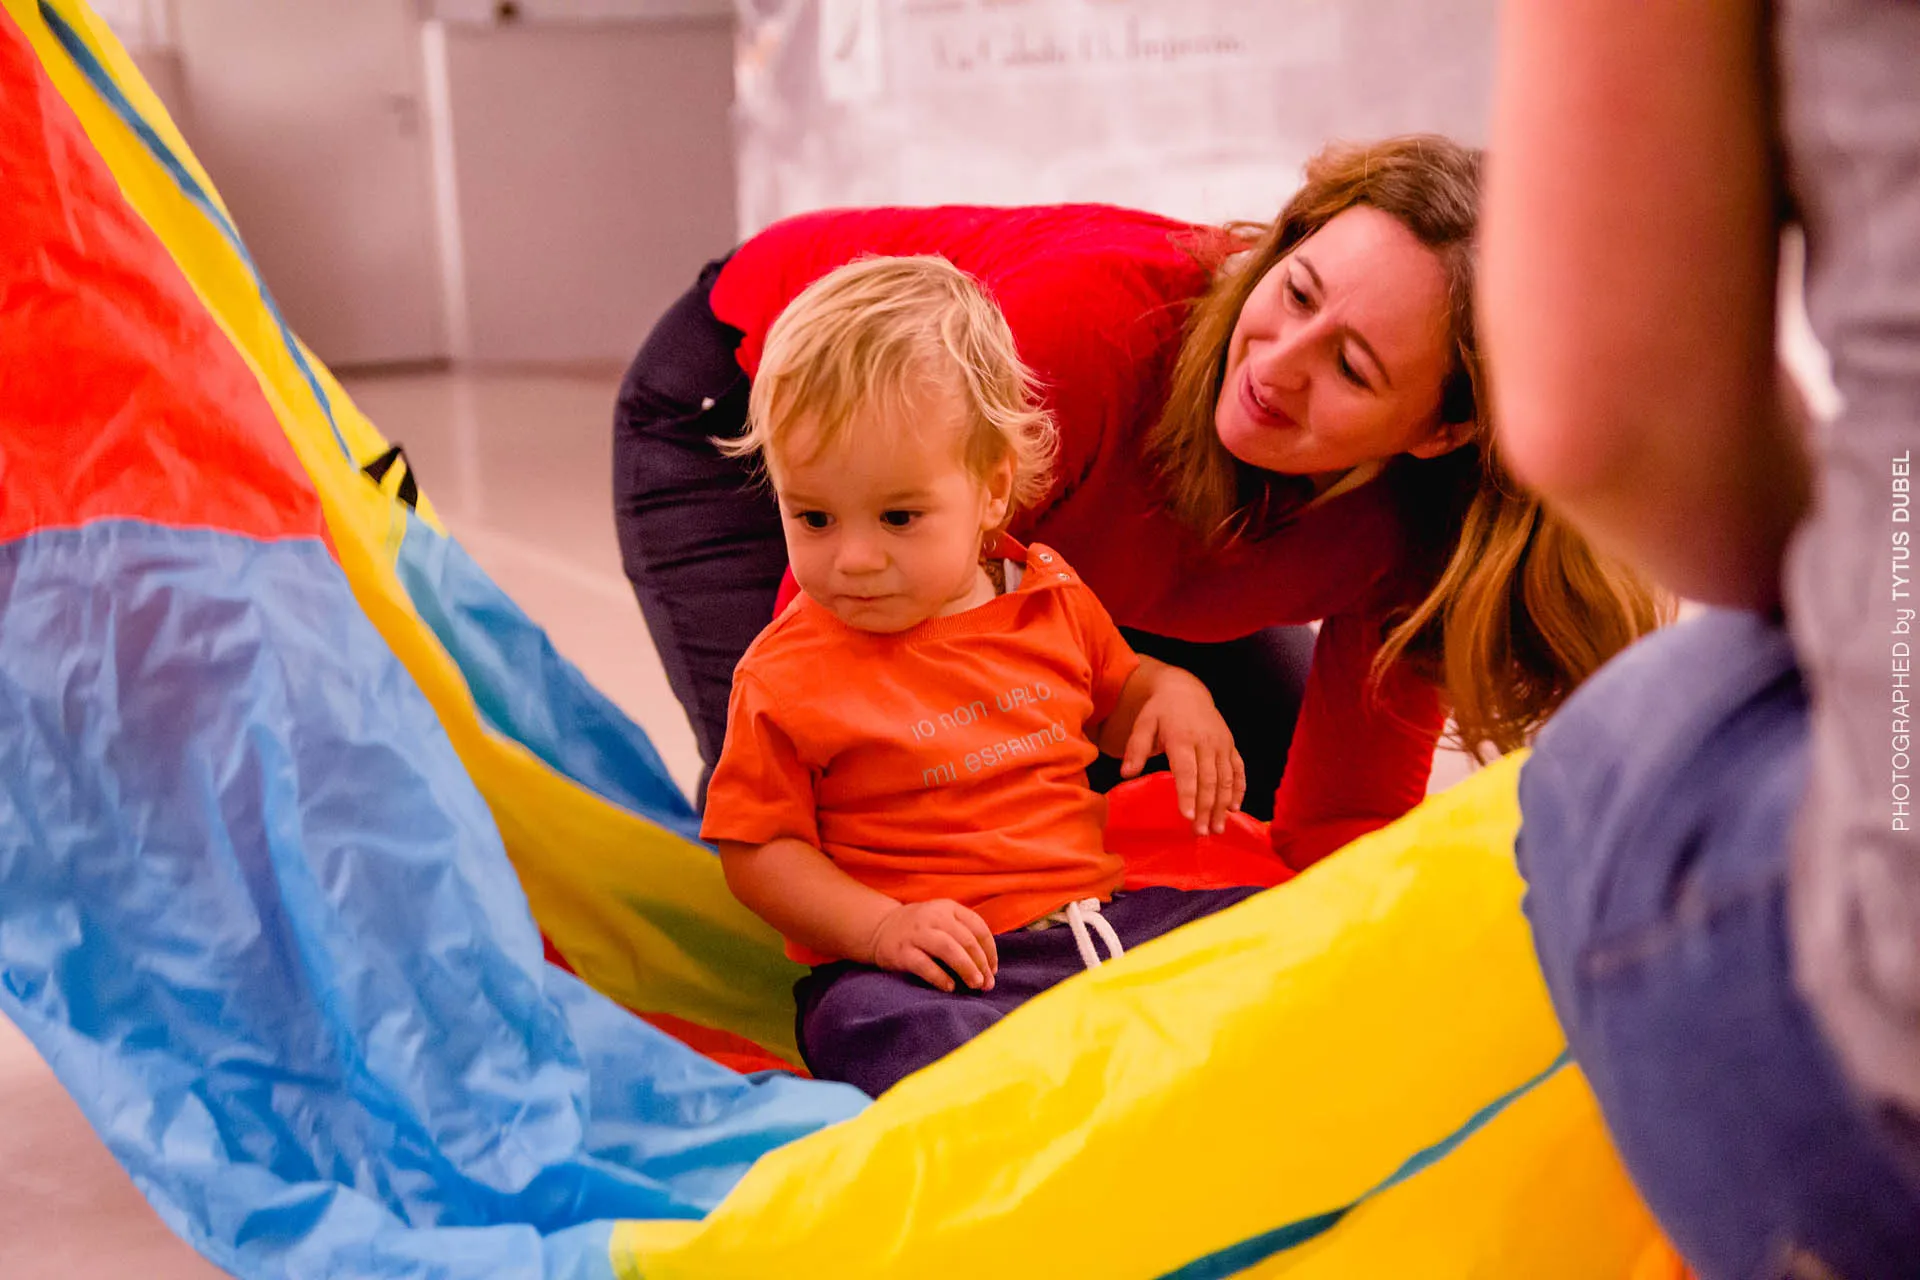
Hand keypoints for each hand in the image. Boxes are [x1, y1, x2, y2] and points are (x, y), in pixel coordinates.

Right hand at [866, 899, 998, 991]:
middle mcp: (933, 917)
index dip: (990, 951)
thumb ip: (963, 934)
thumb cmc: (920, 929)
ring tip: (975, 985)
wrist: (879, 928)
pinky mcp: (902, 951)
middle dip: (981, 964)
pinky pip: (925, 965)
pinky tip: (950, 987)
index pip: (978, 927)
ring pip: (949, 950)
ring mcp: (916, 933)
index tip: (993, 970)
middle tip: (987, 984)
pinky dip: (941, 978)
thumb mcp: (942, 919)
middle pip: (966, 940)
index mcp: (948, 908)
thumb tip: (988, 967)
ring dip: (966, 969)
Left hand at [1120, 668, 1245, 834]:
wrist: (1186, 690)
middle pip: (1209, 780)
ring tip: (1217, 829)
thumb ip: (1136, 749)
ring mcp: (1221, 744)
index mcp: (1182, 737)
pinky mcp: (1230, 746)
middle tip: (1200, 833)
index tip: (1187, 816)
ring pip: (1226, 779)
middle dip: (1206, 809)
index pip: (1187, 770)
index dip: (1188, 794)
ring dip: (1222, 806)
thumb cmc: (1160, 711)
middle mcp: (1206, 742)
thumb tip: (1126, 774)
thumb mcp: (1144, 724)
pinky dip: (1239, 790)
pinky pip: (1238, 770)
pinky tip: (1234, 810)